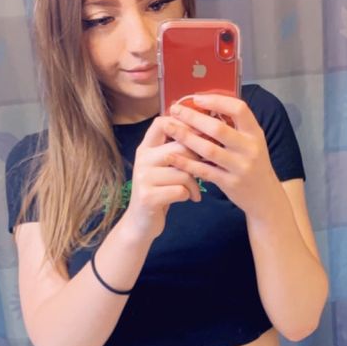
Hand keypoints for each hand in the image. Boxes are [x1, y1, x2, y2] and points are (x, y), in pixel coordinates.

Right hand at [123, 115, 201, 239]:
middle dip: (198, 160)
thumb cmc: (160, 191)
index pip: (162, 122)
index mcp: (146, 148)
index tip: (200, 134)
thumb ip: (176, 150)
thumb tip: (206, 133)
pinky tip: (189, 199)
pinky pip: (180, 190)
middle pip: (180, 147)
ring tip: (195, 191)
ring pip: (183, 171)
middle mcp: (142, 159)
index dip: (184, 124)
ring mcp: (143, 178)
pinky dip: (189, 195)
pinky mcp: (148, 196)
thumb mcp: (163, 167)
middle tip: (204, 170)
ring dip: (195, 183)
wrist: (140, 222)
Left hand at [161, 94, 281, 217]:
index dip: (217, 101)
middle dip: (193, 117)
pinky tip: (171, 156)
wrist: (264, 197)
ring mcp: (240, 167)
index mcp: (255, 133)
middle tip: (175, 110)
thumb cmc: (252, 164)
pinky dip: (186, 162)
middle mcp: (250, 148)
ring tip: (168, 127)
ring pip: (209, 150)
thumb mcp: (251, 142)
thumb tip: (205, 107)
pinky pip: (204, 171)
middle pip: (218, 129)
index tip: (196, 98)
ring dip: (186, 137)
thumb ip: (234, 127)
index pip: (239, 109)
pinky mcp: (230, 183)